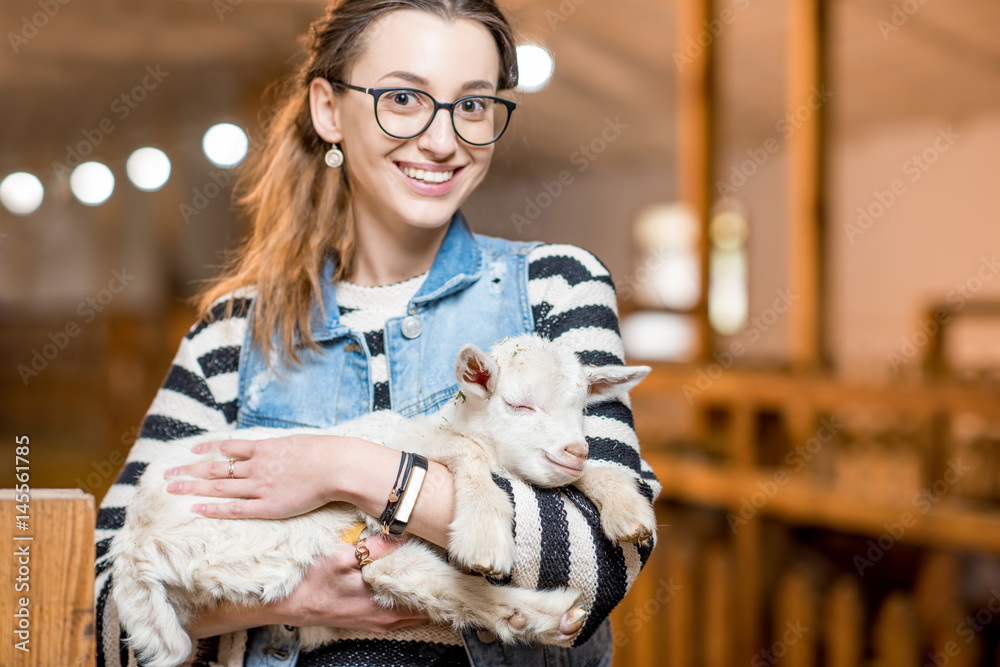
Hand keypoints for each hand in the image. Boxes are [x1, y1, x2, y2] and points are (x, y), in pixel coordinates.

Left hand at [164, 434, 361, 518]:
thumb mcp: (299, 443)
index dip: (208, 450)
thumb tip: (280, 449)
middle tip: (168, 475)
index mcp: (265, 448)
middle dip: (190, 471)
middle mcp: (256, 466)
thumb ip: (284, 448)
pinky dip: (214, 508)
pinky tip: (197, 508)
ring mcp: (260, 486)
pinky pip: (235, 508)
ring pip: (219, 486)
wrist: (336, 466)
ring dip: (193, 487)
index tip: (191, 452)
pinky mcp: (268, 505)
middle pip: (215, 468)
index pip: (228, 448)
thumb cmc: (325, 453)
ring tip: (172, 489)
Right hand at [186, 534, 428, 637]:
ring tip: (433, 568)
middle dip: (435, 586)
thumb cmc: (309, 583)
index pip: (425, 600)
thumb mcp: (338, 558)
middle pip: (423, 605)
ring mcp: (377, 621)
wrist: (283, 606)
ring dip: (421, 590)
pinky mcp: (368, 619)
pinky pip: (398, 611)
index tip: (455, 566)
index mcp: (383, 606)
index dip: (441, 582)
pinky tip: (406, 579)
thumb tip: (399, 535)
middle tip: (449, 564)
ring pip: (411, 608)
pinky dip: (406, 596)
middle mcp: (385, 619)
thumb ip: (371, 548)